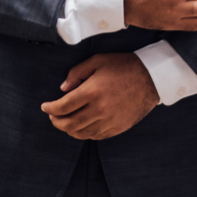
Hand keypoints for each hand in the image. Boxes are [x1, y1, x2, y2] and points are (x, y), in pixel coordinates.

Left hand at [40, 53, 159, 139]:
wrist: (152, 77)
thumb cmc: (124, 66)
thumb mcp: (98, 60)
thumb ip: (77, 73)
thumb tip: (63, 88)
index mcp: (92, 91)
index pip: (63, 106)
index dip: (50, 108)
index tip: (44, 106)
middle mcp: (99, 109)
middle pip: (69, 124)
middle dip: (56, 121)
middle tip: (52, 116)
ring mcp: (109, 120)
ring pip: (81, 133)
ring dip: (68, 129)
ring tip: (65, 122)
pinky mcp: (118, 127)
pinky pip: (96, 136)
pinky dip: (84, 133)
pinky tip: (82, 126)